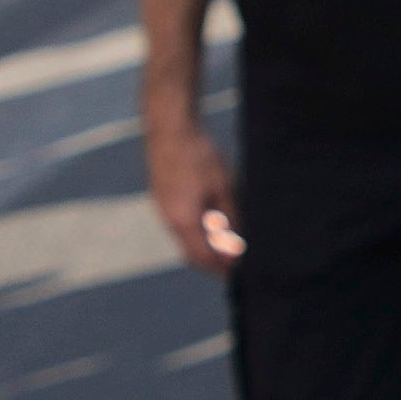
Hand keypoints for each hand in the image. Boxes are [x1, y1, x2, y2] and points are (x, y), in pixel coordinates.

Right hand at [147, 106, 241, 274]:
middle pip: (191, 252)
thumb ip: (230, 217)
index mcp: (183, 221)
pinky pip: (179, 222)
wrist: (169, 126)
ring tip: (228, 241)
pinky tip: (212, 219)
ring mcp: (162, 207)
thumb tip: (236, 244)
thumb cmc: (199, 154)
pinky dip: (196, 229)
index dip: (220, 269)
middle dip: (212, 261)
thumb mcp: (224, 187)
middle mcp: (169, 219)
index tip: (239, 272)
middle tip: (235, 262)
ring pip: (184, 237)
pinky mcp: (161, 195)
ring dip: (204, 244)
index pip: (202, 258)